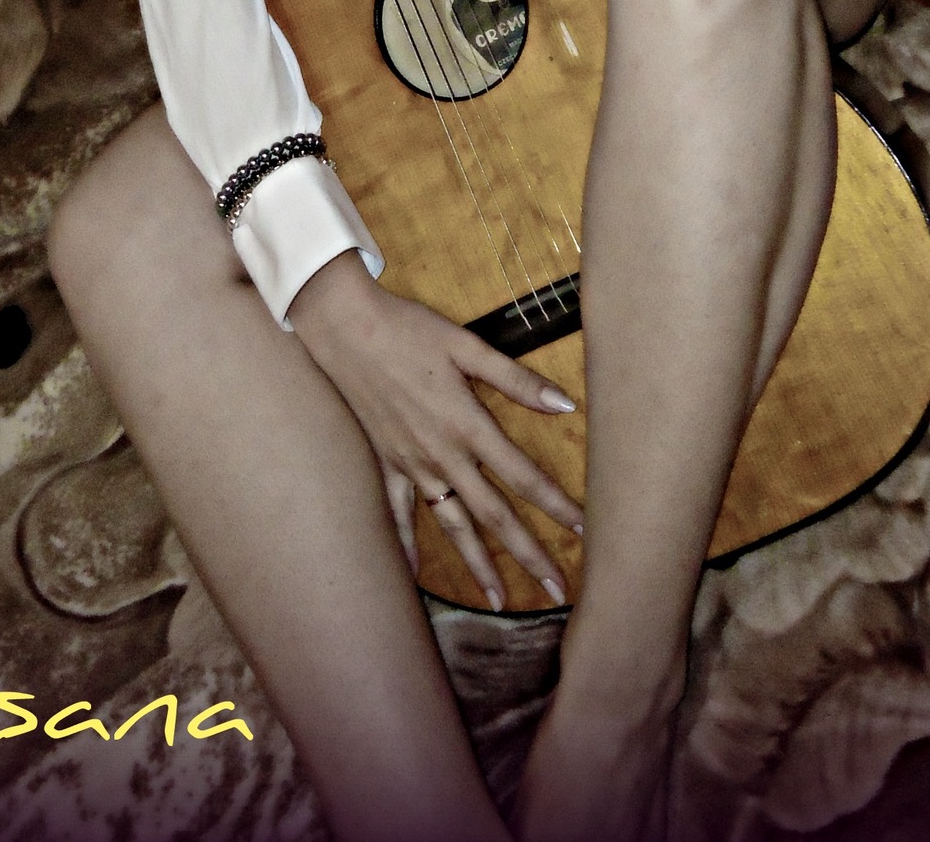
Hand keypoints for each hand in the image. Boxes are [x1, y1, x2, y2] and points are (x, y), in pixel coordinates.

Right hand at [290, 251, 582, 611]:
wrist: (344, 329)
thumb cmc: (408, 329)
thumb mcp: (466, 346)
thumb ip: (515, 380)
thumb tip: (565, 403)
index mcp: (468, 424)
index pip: (523, 476)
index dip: (556, 504)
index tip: (585, 530)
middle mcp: (442, 455)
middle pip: (493, 514)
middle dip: (528, 554)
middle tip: (557, 589)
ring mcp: (411, 464)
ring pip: (451, 524)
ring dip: (477, 564)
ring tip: (498, 600)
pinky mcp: (385, 461)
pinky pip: (398, 513)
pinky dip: (406, 544)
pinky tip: (415, 573)